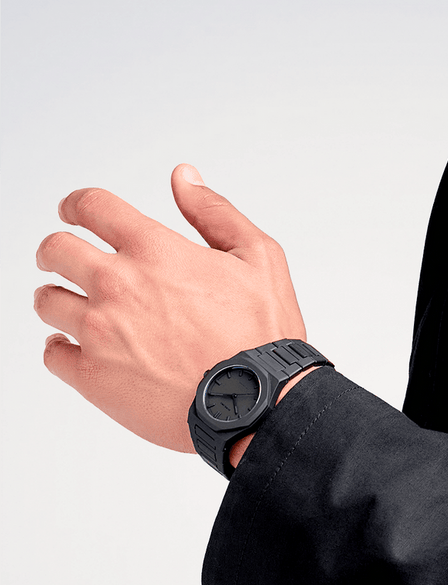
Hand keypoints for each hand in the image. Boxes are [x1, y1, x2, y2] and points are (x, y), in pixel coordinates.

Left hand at [34, 164, 306, 452]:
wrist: (256, 406)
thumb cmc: (263, 338)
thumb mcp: (259, 258)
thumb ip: (215, 212)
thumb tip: (183, 178)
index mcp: (154, 250)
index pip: (91, 207)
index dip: (76, 204)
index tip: (72, 212)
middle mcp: (118, 285)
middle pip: (55, 250)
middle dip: (54, 250)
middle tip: (59, 260)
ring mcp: (100, 332)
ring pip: (47, 303)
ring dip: (56, 300)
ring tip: (72, 310)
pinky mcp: (93, 377)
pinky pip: (52, 355)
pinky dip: (59, 349)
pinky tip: (74, 350)